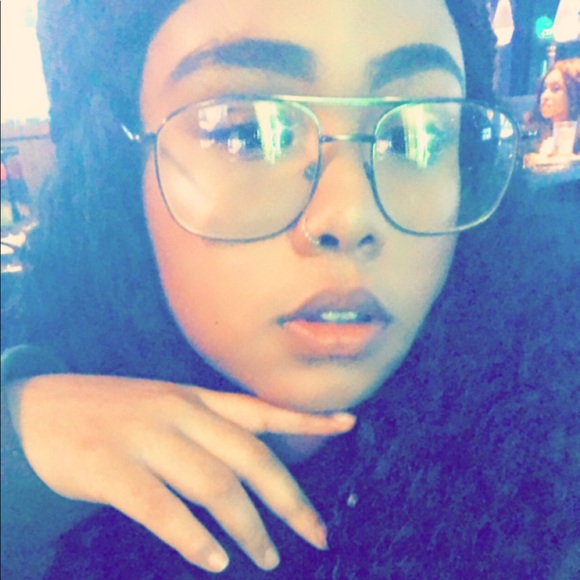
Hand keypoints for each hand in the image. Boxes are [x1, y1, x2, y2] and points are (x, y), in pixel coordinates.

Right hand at [14, 374, 355, 571]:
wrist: (37, 412)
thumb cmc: (110, 414)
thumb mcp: (163, 407)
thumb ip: (205, 427)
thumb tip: (248, 466)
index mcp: (194, 398)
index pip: (262, 410)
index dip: (307, 420)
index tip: (349, 424)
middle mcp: (179, 413)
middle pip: (251, 458)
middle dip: (289, 499)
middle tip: (316, 535)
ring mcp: (146, 438)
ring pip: (214, 487)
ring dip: (247, 528)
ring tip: (267, 558)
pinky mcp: (112, 468)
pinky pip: (163, 509)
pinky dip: (192, 539)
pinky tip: (213, 561)